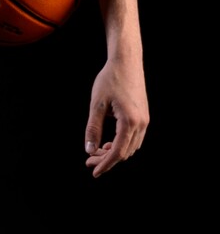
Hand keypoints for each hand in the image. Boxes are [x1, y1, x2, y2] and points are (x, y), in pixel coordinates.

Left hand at [84, 59, 148, 177]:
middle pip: (124, 153)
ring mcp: (145, 120)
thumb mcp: (97, 105)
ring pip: (130, 147)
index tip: (93, 171)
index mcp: (129, 122)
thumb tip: (89, 150)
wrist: (126, 61)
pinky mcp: (144, 116)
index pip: (117, 152)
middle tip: (89, 160)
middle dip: (107, 159)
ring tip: (97, 151)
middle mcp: (141, 124)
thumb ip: (93, 129)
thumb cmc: (110, 79)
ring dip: (114, 153)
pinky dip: (122, 144)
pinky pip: (134, 138)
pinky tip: (109, 142)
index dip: (105, 164)